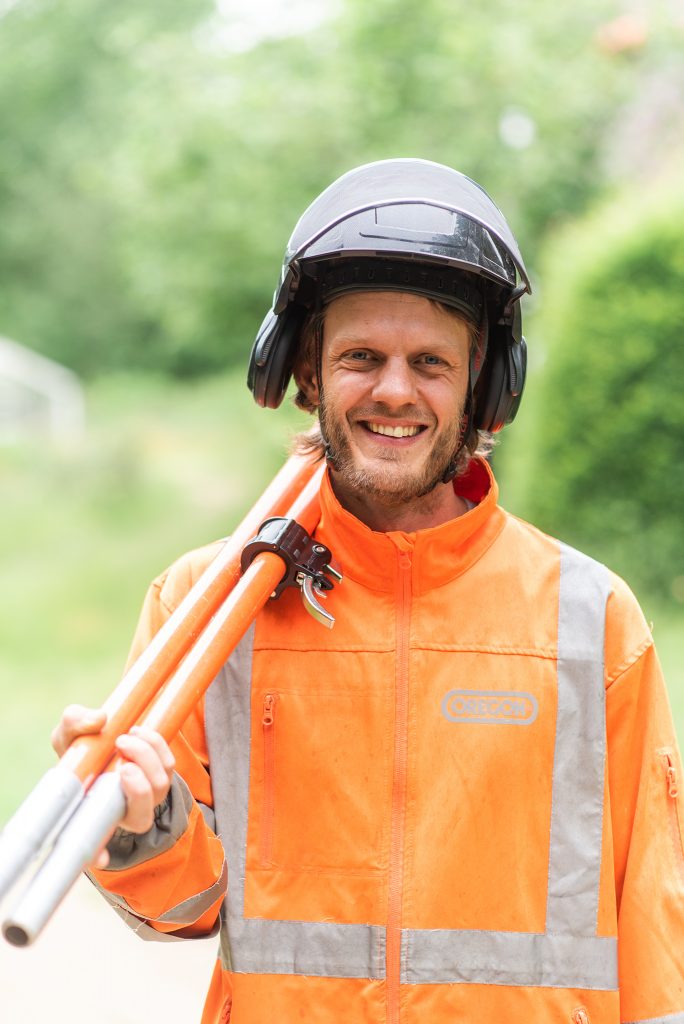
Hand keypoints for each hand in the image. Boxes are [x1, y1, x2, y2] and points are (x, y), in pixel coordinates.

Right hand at [51, 705, 175, 866]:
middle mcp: (125, 814)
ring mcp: (148, 796)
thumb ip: (75, 725)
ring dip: (146, 756)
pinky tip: (138, 731)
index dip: (96, 854)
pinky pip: (168, 763)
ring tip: (125, 737)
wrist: (107, 742)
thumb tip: (98, 720)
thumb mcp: (68, 737)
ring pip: (160, 784)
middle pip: (142, 813)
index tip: (98, 856)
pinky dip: (156, 745)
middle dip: (137, 783)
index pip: (94, 849)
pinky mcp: (163, 774)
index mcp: (96, 816)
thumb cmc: (82, 751)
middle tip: (119, 749)